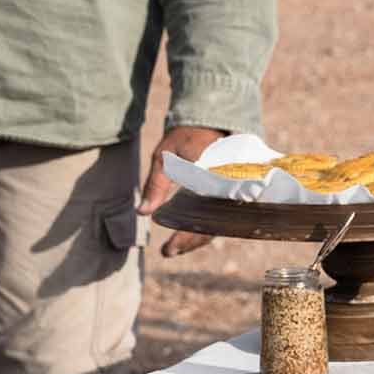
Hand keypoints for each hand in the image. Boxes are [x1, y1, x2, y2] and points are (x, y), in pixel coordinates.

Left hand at [138, 125, 226, 257]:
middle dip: (190, 242)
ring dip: (196, 238)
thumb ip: (156, 184)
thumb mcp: (165, 156)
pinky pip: (219, 216)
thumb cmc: (186, 136)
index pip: (201, 218)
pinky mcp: (228, 192)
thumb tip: (143, 212)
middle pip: (212, 227)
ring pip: (217, 224)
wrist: (211, 121)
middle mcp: (227, 189)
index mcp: (214, 180)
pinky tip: (187, 233)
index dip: (186, 237)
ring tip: (174, 248)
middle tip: (168, 252)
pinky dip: (204, 227)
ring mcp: (230, 192)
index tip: (168, 249)